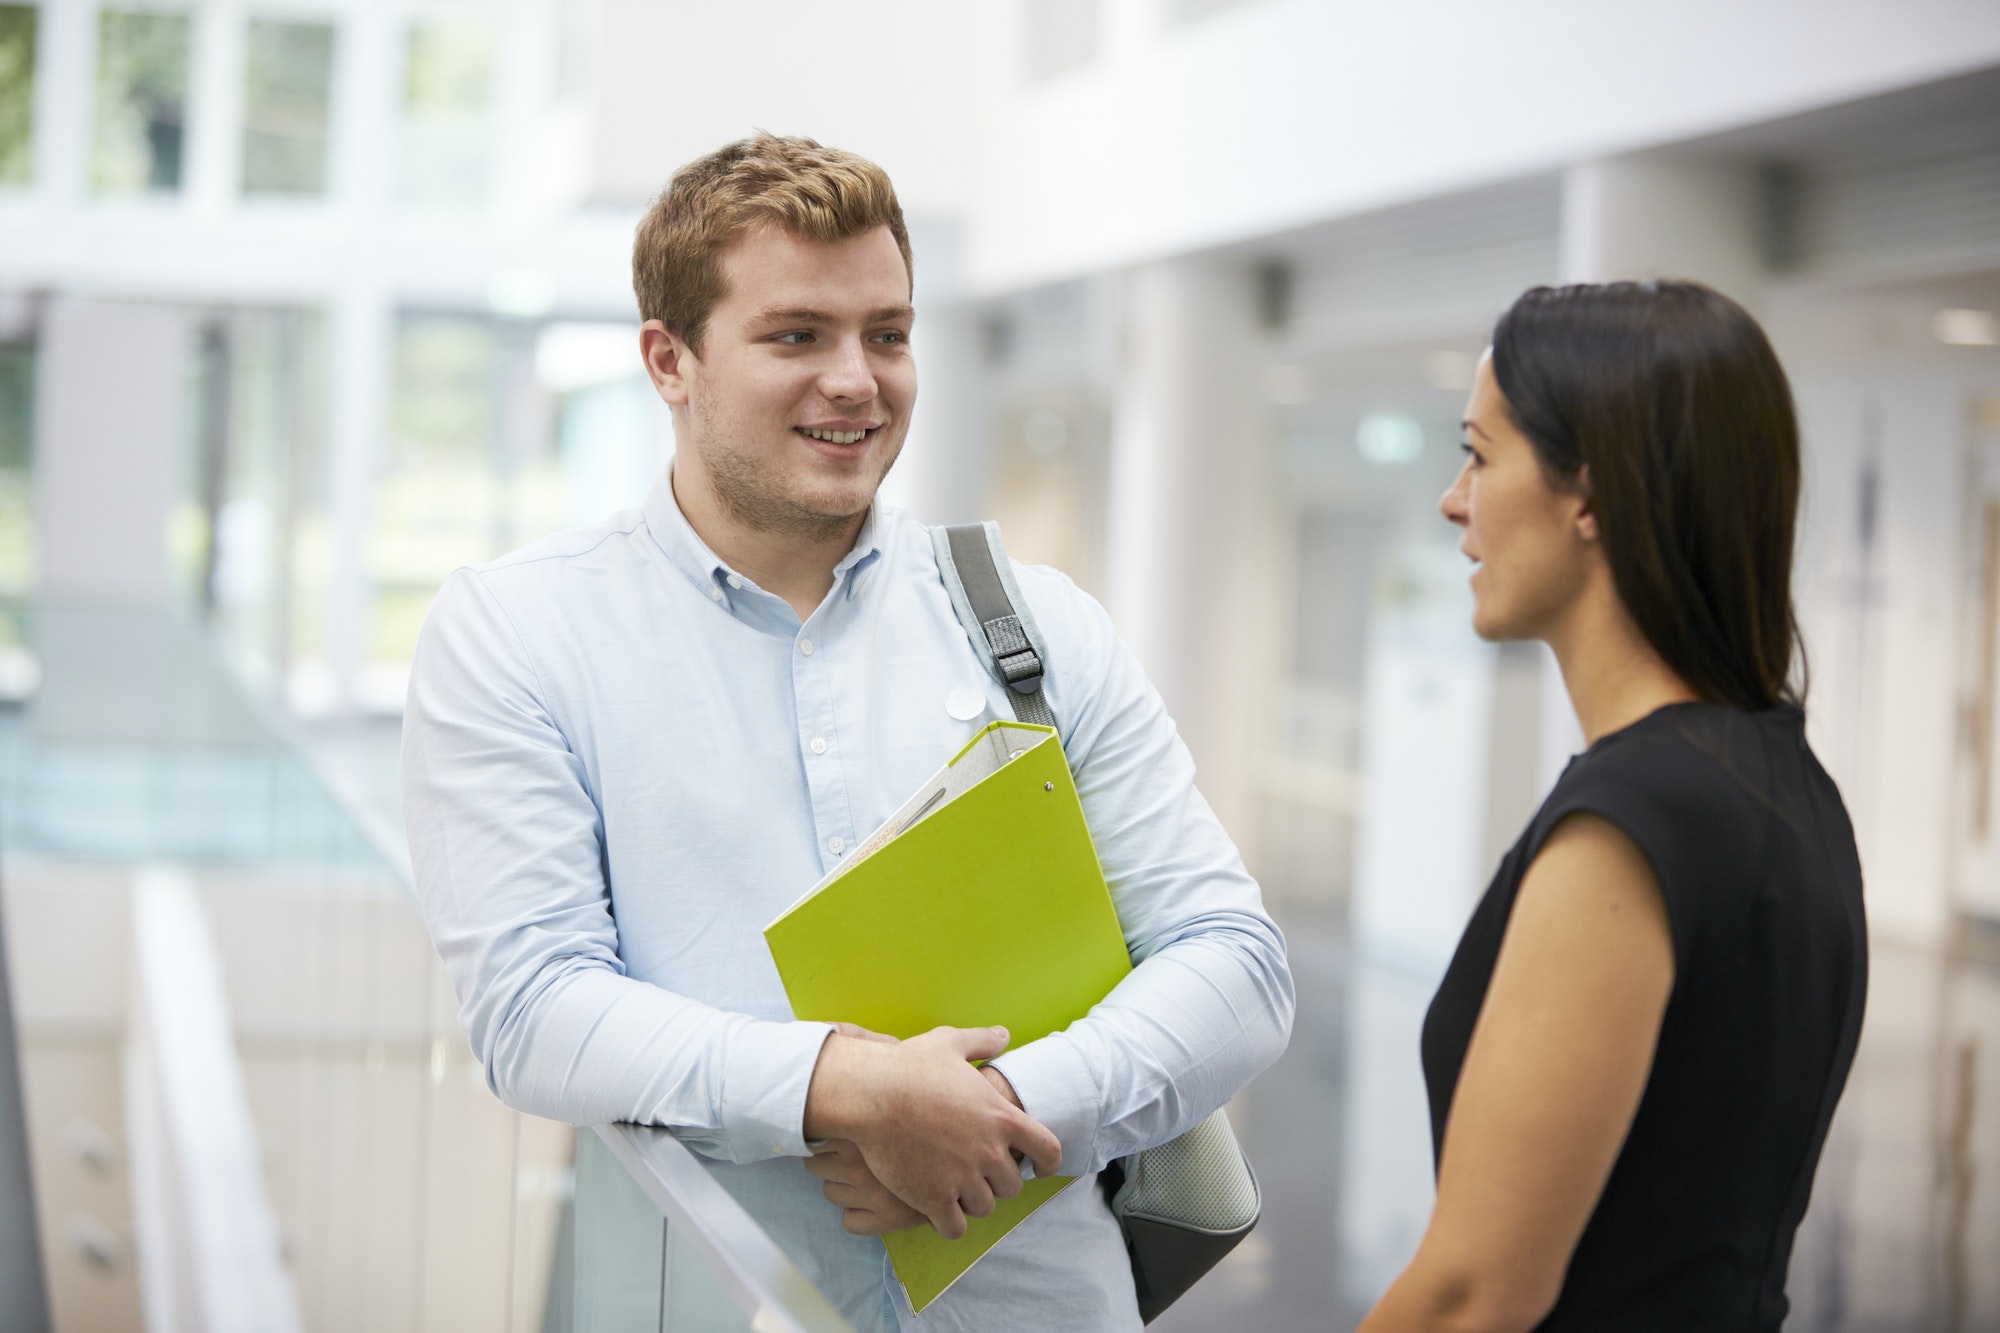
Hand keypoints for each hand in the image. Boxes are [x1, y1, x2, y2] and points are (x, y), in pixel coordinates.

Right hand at [803, 1025, 1061, 1239]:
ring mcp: (963, 1179)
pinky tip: (936, 1208)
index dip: (1046, 1162)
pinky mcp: (934, 1199)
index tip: (1037, 1168)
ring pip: (984, 1207)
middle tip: (977, 1173)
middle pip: (1012, 1186)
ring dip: (972, 1201)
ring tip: (954, 1188)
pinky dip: (949, 1222)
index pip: (1048, 1150)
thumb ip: (982, 1041)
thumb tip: (1003, 1035)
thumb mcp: (950, 1044)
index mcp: (1002, 1118)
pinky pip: (956, 1228)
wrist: (870, 1094)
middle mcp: (990, 1152)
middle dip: (997, 1182)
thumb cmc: (909, 1066)